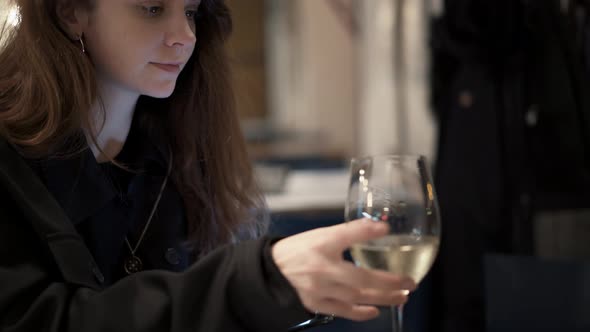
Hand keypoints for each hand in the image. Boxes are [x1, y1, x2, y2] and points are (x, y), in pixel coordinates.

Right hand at [272, 218, 415, 320]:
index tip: (386, 230)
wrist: (273, 270)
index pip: (347, 236)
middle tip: (410, 283)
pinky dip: (360, 313)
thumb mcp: (322, 235)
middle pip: (360, 278)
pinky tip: (374, 311)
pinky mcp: (315, 303)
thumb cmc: (299, 251)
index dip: (366, 232)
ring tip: (401, 297)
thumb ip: (351, 231)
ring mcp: (319, 289)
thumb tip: (380, 227)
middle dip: (388, 282)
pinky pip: (342, 310)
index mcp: (321, 246)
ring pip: (355, 296)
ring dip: (381, 298)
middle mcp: (321, 269)